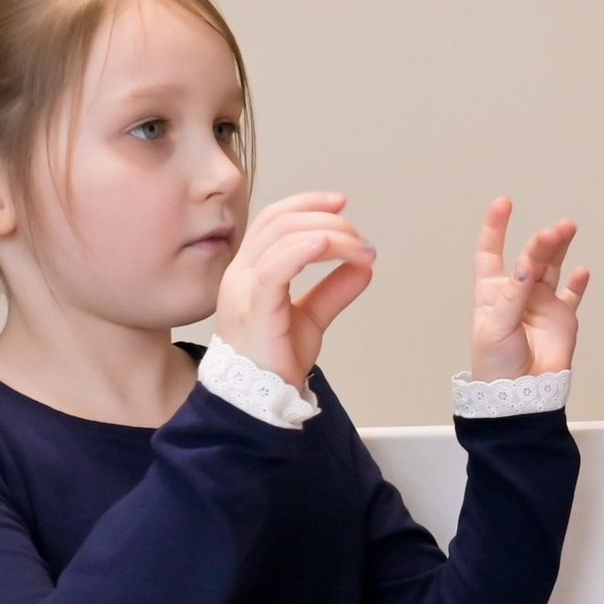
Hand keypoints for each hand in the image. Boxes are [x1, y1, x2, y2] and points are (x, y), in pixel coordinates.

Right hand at [214, 192, 375, 388]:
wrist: (259, 400)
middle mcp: (241, 274)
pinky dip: (302, 250)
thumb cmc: (274, 360)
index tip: (341, 203)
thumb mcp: (311, 317)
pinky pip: (274, 268)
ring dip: (329, 236)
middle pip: (280, 222)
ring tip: (360, 250)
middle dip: (326, 220)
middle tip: (360, 238)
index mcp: (250, 271)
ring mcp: (243, 289)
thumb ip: (334, 289)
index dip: (306, 204)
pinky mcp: (253, 308)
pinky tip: (326, 245)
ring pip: (282, 238)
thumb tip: (363, 265)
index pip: (273, 220)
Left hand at [471, 198, 589, 379]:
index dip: (496, 227)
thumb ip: (514, 294)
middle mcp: (518, 292)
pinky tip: (582, 270)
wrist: (521, 393)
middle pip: (530, 256)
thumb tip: (526, 263)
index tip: (504, 204)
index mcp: (493, 292)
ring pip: (551, 267)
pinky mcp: (562, 317)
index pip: (492, 252)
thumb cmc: (496, 364)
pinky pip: (572, 294)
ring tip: (567, 229)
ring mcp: (541, 303)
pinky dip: (577, 282)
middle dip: (541, 241)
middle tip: (554, 232)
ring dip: (559, 248)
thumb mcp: (496, 327)